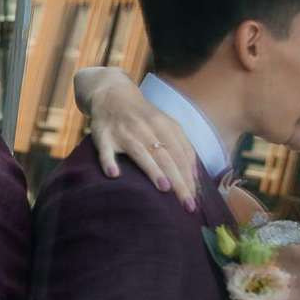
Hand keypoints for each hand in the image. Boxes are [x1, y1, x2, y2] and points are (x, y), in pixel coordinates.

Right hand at [86, 76, 199, 205]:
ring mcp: (124, 132)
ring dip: (152, 169)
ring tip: (164, 187)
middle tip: (187, 205)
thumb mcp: (165, 124)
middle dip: (179, 181)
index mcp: (164, 126)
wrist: (112, 94)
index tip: (196, 199)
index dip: (190, 177)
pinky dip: (109, 161)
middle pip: (166, 157)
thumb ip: (180, 146)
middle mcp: (146, 128)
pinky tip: (113, 174)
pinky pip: (105, 150)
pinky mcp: (103, 135)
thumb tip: (194, 175)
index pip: (181, 154)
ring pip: (140, 152)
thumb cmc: (143, 116)